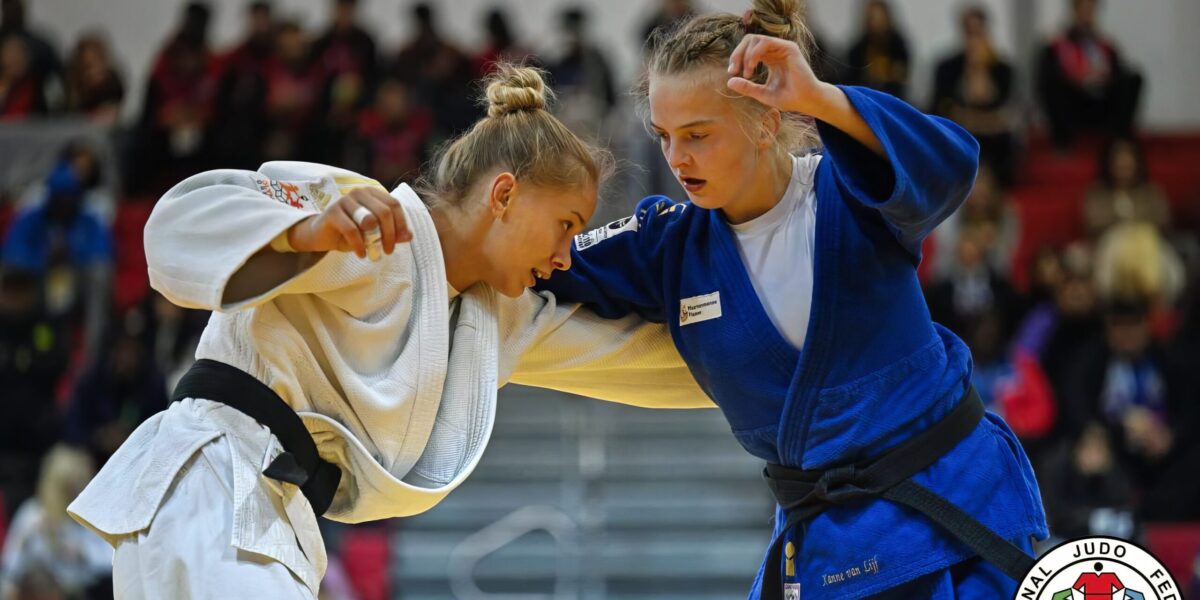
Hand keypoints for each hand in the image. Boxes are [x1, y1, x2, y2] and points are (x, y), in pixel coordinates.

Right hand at [287, 186, 410, 257]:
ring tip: (374, 253)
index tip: (403, 240)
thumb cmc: (351, 232)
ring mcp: (345, 201)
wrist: (321, 235)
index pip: (394, 204)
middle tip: (388, 251)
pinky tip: (361, 254)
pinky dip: (359, 245)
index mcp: (372, 193)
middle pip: (384, 212)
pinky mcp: (332, 212)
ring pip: (369, 220)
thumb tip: (409, 236)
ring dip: (375, 241)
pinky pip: (352, 230)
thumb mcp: (374, 233)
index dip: (401, 223)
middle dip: (390, 235)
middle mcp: (359, 192)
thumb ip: (392, 232)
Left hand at [726, 34, 831, 114]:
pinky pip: (766, 42)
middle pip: (749, 40)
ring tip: (747, 72)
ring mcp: (782, 48)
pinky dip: (755, 53)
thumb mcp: (762, 94)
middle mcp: (775, 51)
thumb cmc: (788, 98)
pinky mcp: (789, 48)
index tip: (731, 73)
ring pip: (756, 39)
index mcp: (769, 59)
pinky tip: (752, 66)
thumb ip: (747, 87)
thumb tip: (729, 81)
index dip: (736, 57)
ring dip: (746, 55)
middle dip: (737, 53)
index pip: (748, 49)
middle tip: (733, 70)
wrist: (806, 101)